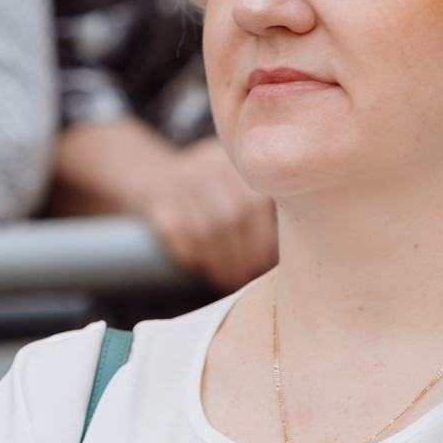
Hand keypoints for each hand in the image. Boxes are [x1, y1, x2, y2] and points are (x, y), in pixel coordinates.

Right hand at [141, 137, 276, 288]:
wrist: (150, 174)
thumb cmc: (209, 194)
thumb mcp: (235, 186)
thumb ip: (260, 211)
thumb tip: (292, 258)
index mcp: (237, 161)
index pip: (256, 203)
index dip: (262, 240)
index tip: (263, 266)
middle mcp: (209, 163)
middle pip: (231, 217)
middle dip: (241, 256)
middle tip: (245, 279)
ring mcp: (180, 177)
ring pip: (205, 228)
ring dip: (218, 262)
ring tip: (226, 280)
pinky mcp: (155, 196)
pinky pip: (175, 231)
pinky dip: (189, 254)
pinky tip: (198, 267)